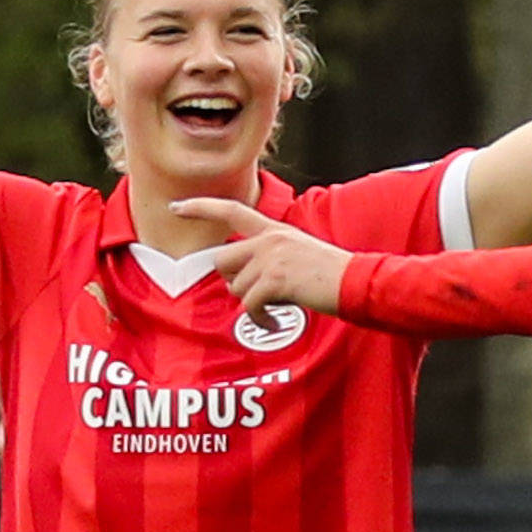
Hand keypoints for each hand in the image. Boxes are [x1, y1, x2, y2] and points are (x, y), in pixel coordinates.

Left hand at [164, 197, 352, 317]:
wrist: (356, 282)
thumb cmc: (331, 275)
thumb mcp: (299, 252)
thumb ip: (271, 256)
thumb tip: (245, 279)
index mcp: (273, 230)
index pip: (230, 211)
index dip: (199, 208)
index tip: (174, 207)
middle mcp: (268, 240)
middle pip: (221, 261)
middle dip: (232, 283)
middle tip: (257, 296)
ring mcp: (271, 258)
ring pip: (235, 288)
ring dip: (252, 307)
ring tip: (275, 313)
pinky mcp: (274, 280)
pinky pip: (249, 307)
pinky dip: (260, 321)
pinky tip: (276, 325)